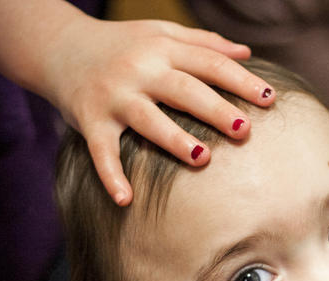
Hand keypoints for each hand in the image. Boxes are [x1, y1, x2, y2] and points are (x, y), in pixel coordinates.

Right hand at [0, 1, 274, 204]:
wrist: (57, 46)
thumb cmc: (121, 44)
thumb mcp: (159, 34)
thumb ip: (202, 44)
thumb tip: (246, 54)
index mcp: (162, 48)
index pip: (208, 63)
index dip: (240, 80)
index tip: (270, 99)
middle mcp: (139, 70)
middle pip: (184, 90)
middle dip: (215, 109)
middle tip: (245, 129)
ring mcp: (114, 96)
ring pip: (148, 119)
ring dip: (173, 139)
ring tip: (202, 158)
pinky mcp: (90, 121)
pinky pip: (101, 152)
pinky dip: (111, 176)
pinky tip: (125, 199)